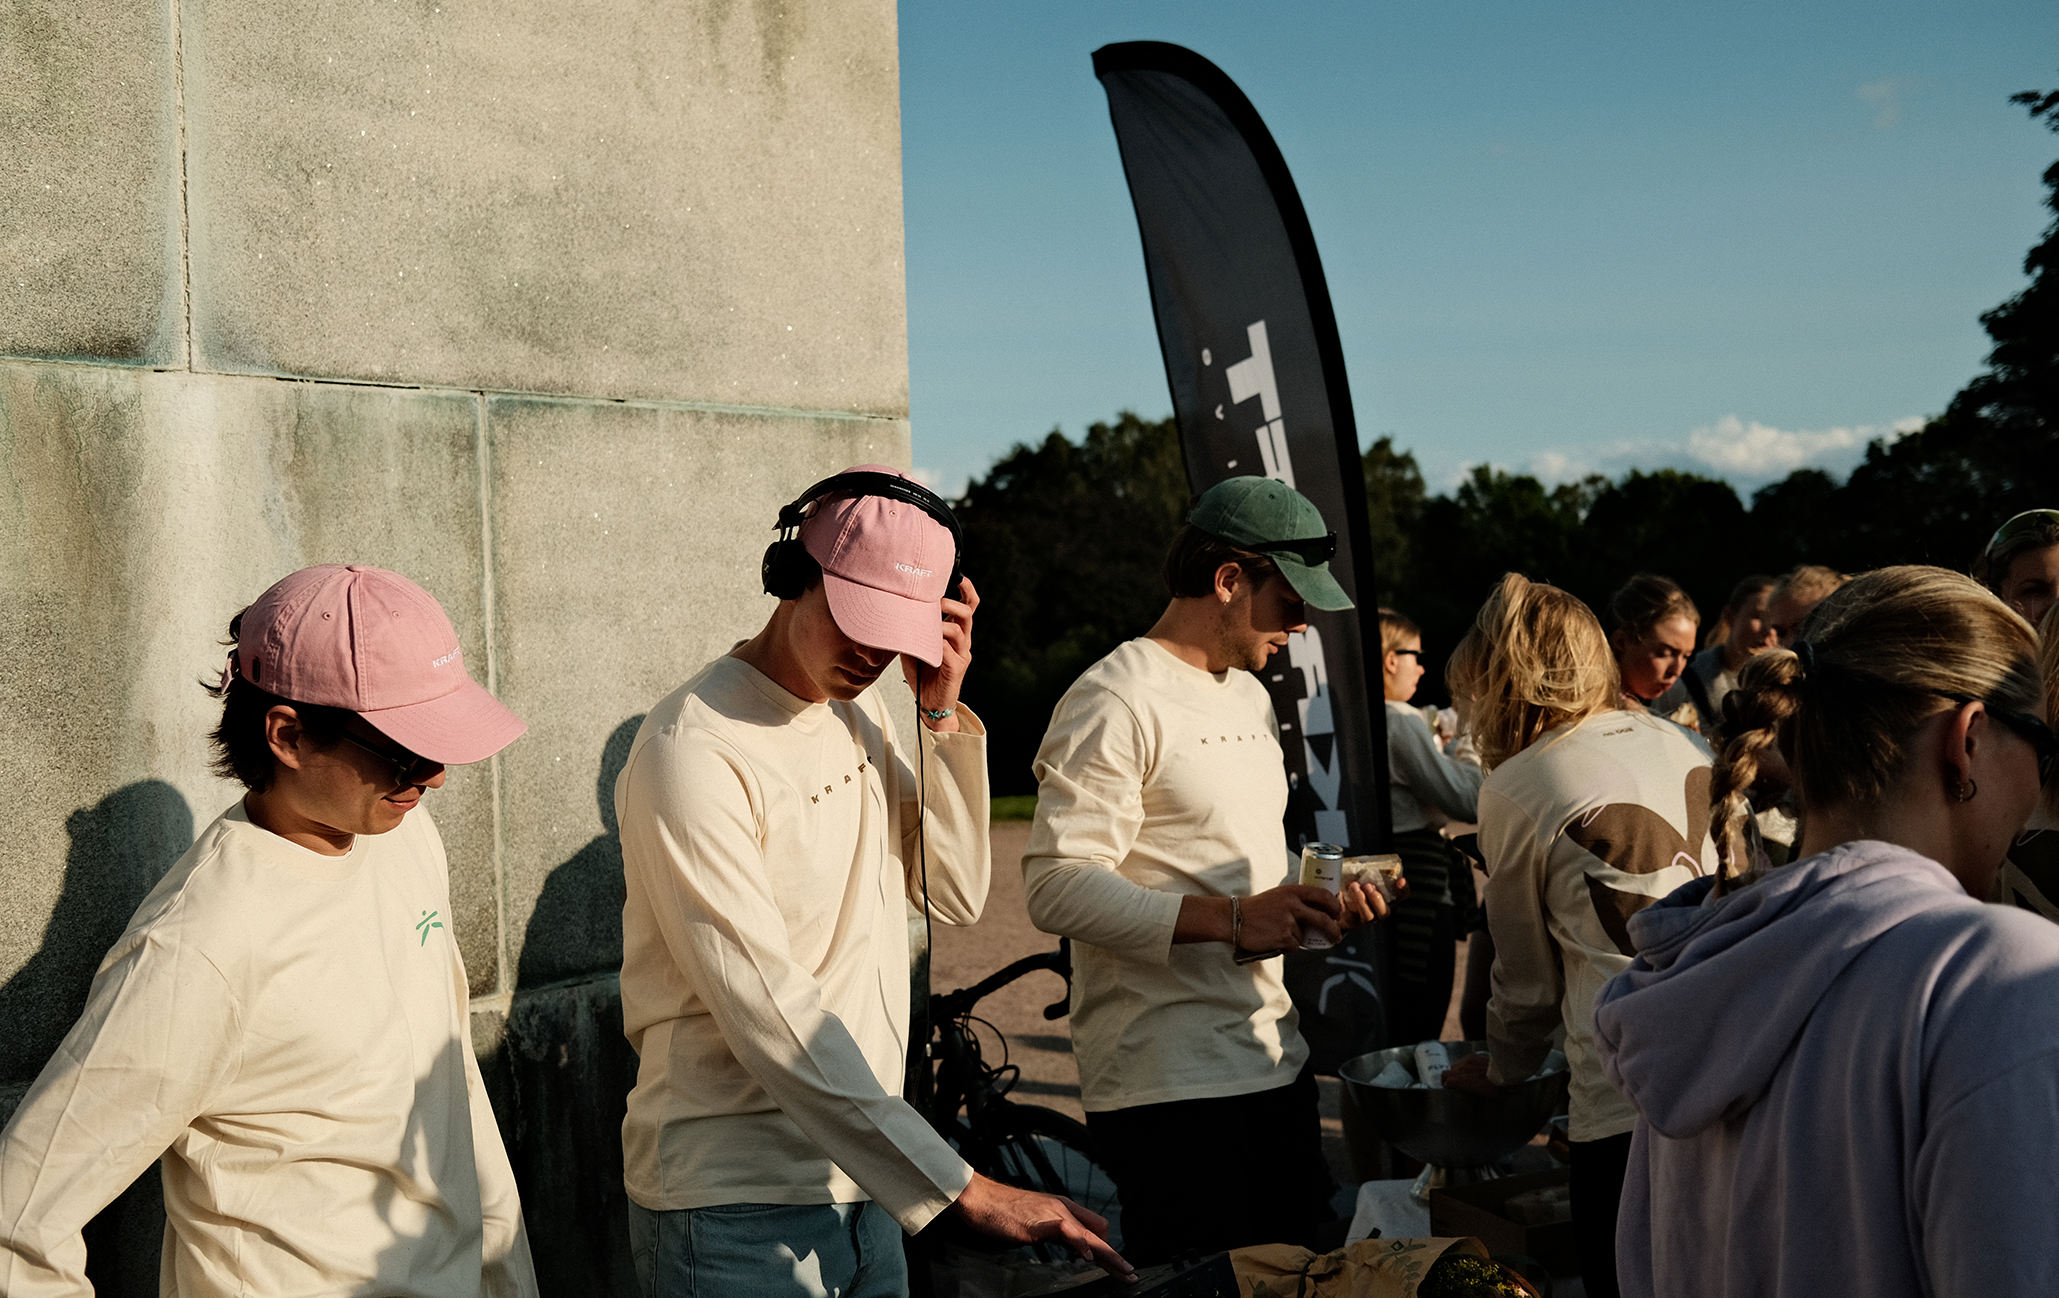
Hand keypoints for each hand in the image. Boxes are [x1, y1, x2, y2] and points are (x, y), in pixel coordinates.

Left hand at [903, 576, 978, 732]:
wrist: (930, 702)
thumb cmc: (922, 671)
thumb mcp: (914, 643)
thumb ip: (911, 626)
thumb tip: (895, 606)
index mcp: (955, 631)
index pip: (968, 605)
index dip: (967, 589)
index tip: (960, 576)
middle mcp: (962, 641)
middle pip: (968, 613)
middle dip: (953, 602)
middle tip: (936, 600)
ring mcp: (962, 654)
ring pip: (960, 630)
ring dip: (943, 622)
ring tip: (930, 620)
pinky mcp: (957, 668)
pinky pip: (951, 652)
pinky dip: (940, 645)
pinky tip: (930, 644)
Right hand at [949, 1173, 1134, 1281]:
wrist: (980, 1198)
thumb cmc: (1002, 1211)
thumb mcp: (1035, 1222)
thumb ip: (1054, 1231)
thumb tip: (1070, 1244)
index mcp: (1062, 1208)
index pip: (1094, 1228)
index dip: (1108, 1249)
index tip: (1119, 1266)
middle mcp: (1062, 1208)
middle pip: (1098, 1233)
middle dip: (1116, 1256)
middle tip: (1130, 1273)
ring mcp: (1051, 1214)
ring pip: (1089, 1234)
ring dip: (1108, 1254)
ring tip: (1121, 1270)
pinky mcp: (1038, 1222)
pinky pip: (1066, 1230)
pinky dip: (1080, 1243)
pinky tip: (1087, 1256)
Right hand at [1236, 884, 1349, 951]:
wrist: (1234, 918)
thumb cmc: (1257, 908)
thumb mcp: (1279, 896)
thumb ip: (1297, 901)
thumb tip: (1321, 912)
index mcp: (1293, 891)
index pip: (1323, 895)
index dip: (1334, 906)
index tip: (1336, 913)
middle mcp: (1292, 905)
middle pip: (1323, 919)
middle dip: (1333, 930)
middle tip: (1336, 936)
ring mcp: (1288, 922)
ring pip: (1304, 936)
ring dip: (1297, 938)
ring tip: (1278, 932)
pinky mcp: (1283, 938)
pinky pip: (1294, 946)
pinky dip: (1287, 946)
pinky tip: (1273, 939)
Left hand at [1338, 877, 1404, 930]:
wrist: (1334, 903)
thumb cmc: (1349, 885)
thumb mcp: (1358, 876)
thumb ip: (1364, 871)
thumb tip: (1359, 863)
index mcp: (1385, 898)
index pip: (1400, 896)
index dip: (1403, 890)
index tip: (1400, 881)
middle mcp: (1377, 910)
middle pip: (1385, 911)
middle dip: (1377, 898)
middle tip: (1368, 885)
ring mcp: (1365, 918)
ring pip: (1369, 916)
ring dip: (1362, 900)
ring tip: (1353, 886)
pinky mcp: (1352, 922)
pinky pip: (1352, 917)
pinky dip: (1345, 903)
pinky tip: (1340, 894)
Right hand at [1441, 1053, 1505, 1096]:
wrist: (1506, 1074)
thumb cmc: (1495, 1088)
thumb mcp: (1479, 1093)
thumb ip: (1466, 1088)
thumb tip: (1461, 1087)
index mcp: (1462, 1081)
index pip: (1446, 1082)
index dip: (1447, 1086)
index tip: (1449, 1089)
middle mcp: (1461, 1070)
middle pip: (1446, 1073)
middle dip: (1447, 1078)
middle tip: (1451, 1083)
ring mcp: (1466, 1061)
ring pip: (1453, 1066)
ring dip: (1455, 1071)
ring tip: (1461, 1076)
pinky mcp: (1472, 1056)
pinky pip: (1462, 1060)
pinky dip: (1462, 1065)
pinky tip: (1469, 1068)